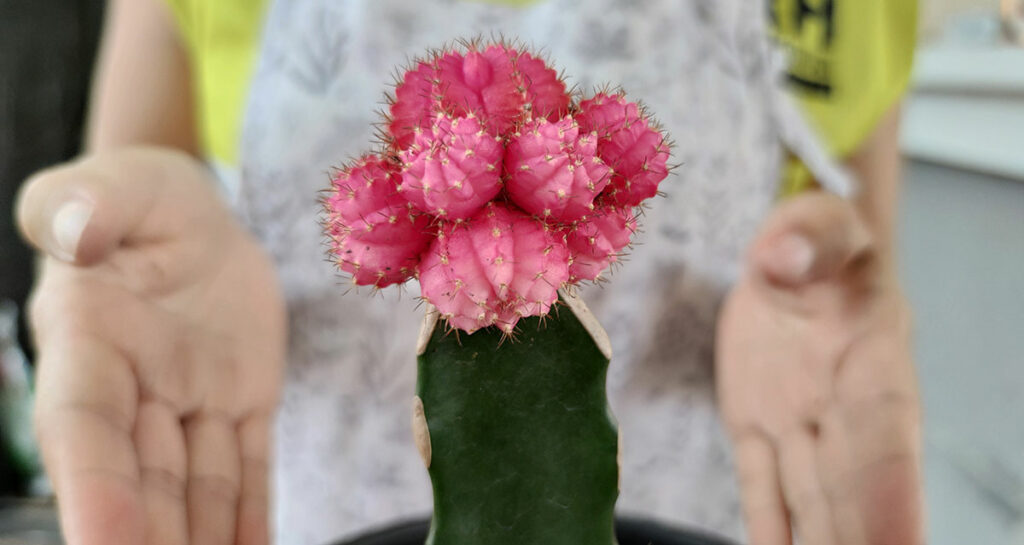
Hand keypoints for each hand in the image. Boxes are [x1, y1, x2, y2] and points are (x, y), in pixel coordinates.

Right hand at [17, 148, 285, 544]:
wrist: (193, 215)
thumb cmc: (136, 195)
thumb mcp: (111, 184)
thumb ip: (79, 205)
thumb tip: (70, 233)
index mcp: (88, 341)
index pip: (85, 428)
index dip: (93, 491)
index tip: (106, 542)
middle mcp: (135, 389)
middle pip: (143, 482)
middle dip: (152, 540)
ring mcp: (192, 402)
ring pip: (199, 490)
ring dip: (202, 544)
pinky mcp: (244, 402)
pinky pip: (249, 469)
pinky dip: (251, 521)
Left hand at [716, 192, 922, 544]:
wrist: (790, 253)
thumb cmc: (820, 240)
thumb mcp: (818, 223)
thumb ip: (810, 237)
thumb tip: (783, 257)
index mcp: (873, 366)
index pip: (885, 445)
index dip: (893, 500)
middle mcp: (841, 410)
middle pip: (852, 494)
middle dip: (862, 538)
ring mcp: (797, 425)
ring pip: (810, 503)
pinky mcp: (753, 425)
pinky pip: (760, 486)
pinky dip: (767, 528)